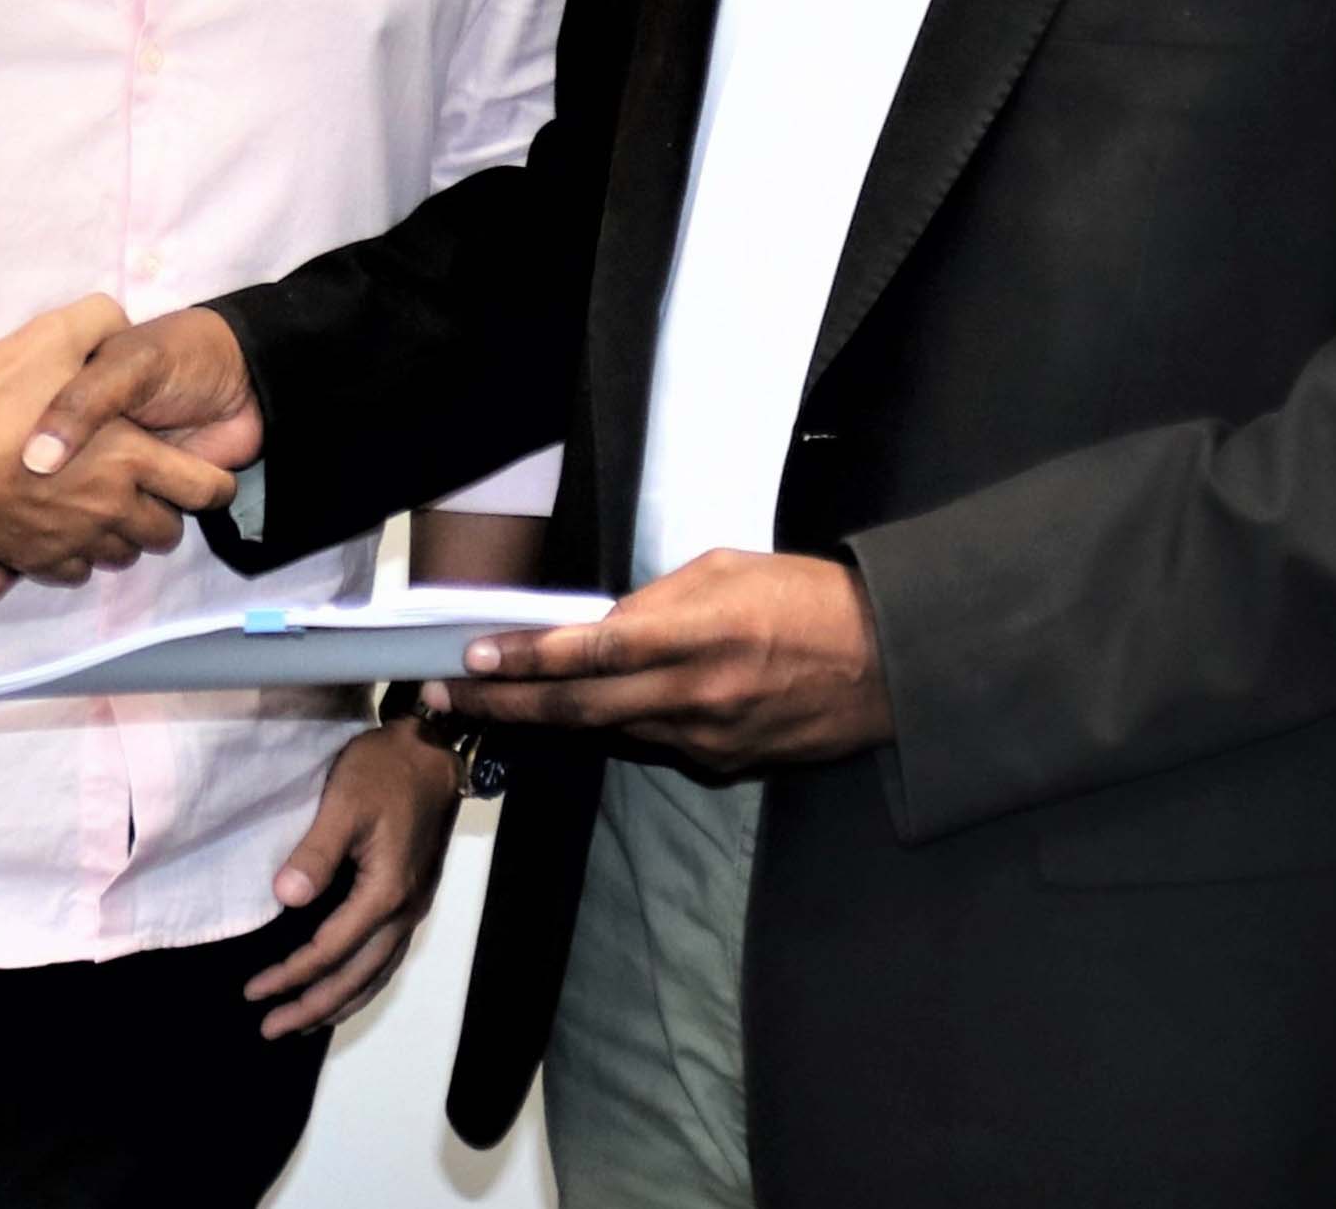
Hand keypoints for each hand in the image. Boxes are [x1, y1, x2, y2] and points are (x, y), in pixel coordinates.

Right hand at [0, 298, 238, 585]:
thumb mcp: (57, 334)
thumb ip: (102, 320)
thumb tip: (122, 323)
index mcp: (129, 458)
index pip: (201, 489)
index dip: (212, 484)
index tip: (208, 477)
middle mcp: (108, 508)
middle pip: (164, 534)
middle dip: (164, 515)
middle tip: (148, 489)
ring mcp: (70, 540)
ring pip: (119, 556)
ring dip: (121, 537)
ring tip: (106, 508)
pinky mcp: (32, 559)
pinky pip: (73, 571)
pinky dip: (76, 556)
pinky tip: (66, 530)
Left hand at [242, 715, 464, 1036]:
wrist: (434, 752)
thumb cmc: (384, 771)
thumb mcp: (343, 802)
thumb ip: (316, 853)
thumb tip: (286, 898)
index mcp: (385, 892)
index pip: (330, 951)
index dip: (291, 975)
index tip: (254, 991)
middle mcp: (404, 911)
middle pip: (356, 978)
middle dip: (312, 1007)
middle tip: (270, 1029)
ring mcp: (413, 909)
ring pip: (375, 975)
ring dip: (338, 1003)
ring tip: (302, 1023)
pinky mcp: (414, 900)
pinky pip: (385, 959)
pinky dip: (361, 983)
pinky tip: (343, 988)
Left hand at [428, 549, 893, 778]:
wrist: (889, 666)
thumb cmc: (812, 600)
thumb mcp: (728, 570)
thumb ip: (656, 602)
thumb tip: (600, 625)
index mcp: (698, 636)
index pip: (590, 651)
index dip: (525, 659)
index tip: (473, 658)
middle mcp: (695, 696)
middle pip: (578, 708)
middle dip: (504, 704)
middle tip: (446, 697)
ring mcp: (706, 740)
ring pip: (607, 731)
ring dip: (549, 718)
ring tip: (494, 703)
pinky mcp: (721, 765)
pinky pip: (652, 743)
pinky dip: (616, 724)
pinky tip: (590, 709)